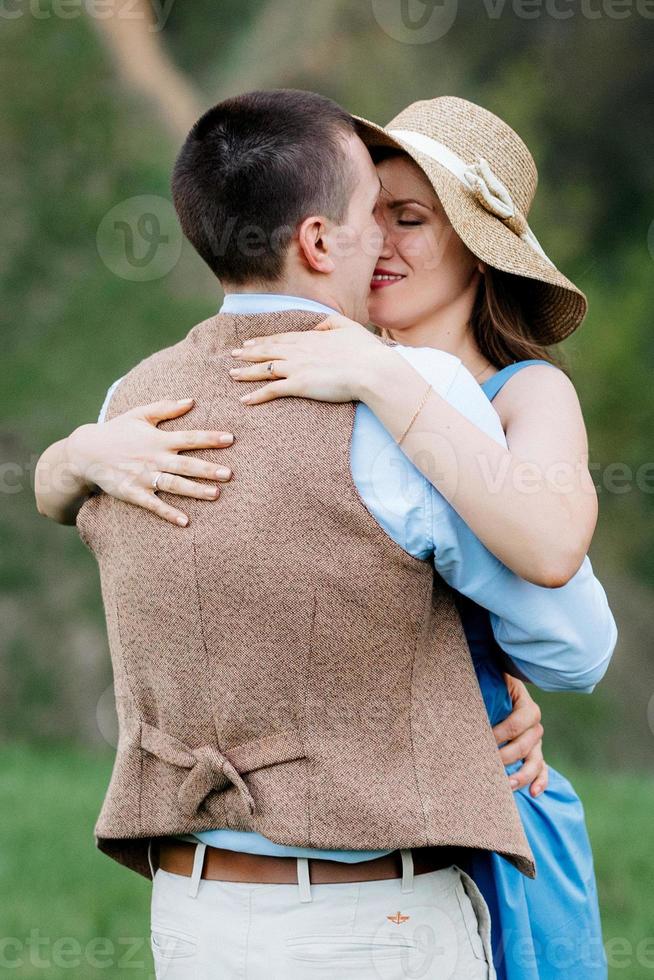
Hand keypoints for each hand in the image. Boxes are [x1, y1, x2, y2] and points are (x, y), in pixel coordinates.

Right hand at [65, 399, 233, 525]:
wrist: (86, 452)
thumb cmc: (117, 431)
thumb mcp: (139, 414)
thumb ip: (166, 407)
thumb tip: (191, 400)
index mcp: (158, 439)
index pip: (189, 438)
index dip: (210, 438)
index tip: (230, 439)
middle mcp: (153, 458)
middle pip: (185, 465)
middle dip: (208, 469)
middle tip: (229, 474)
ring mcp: (143, 477)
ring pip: (173, 485)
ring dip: (194, 490)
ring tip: (216, 494)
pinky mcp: (133, 493)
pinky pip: (153, 505)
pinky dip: (168, 513)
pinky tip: (185, 521)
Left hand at [228, 313, 388, 404]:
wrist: (371, 370)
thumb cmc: (365, 351)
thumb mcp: (349, 328)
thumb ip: (331, 322)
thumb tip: (318, 324)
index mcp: (310, 338)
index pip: (281, 338)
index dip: (263, 340)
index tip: (250, 341)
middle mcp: (299, 351)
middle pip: (267, 351)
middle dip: (249, 352)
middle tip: (234, 354)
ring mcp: (297, 368)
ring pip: (264, 369)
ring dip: (246, 371)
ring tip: (232, 373)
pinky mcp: (299, 385)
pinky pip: (271, 390)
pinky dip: (256, 395)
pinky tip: (244, 400)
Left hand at [492, 674, 547, 796]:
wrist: (502, 692)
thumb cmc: (493, 690)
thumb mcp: (491, 685)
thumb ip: (485, 692)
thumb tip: (463, 702)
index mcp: (527, 706)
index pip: (517, 723)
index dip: (500, 733)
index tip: (483, 739)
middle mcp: (534, 725)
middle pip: (525, 745)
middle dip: (506, 757)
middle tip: (488, 765)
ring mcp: (536, 742)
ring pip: (535, 761)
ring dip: (523, 775)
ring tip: (509, 786)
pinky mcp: (535, 755)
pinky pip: (543, 770)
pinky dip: (540, 782)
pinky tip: (533, 793)